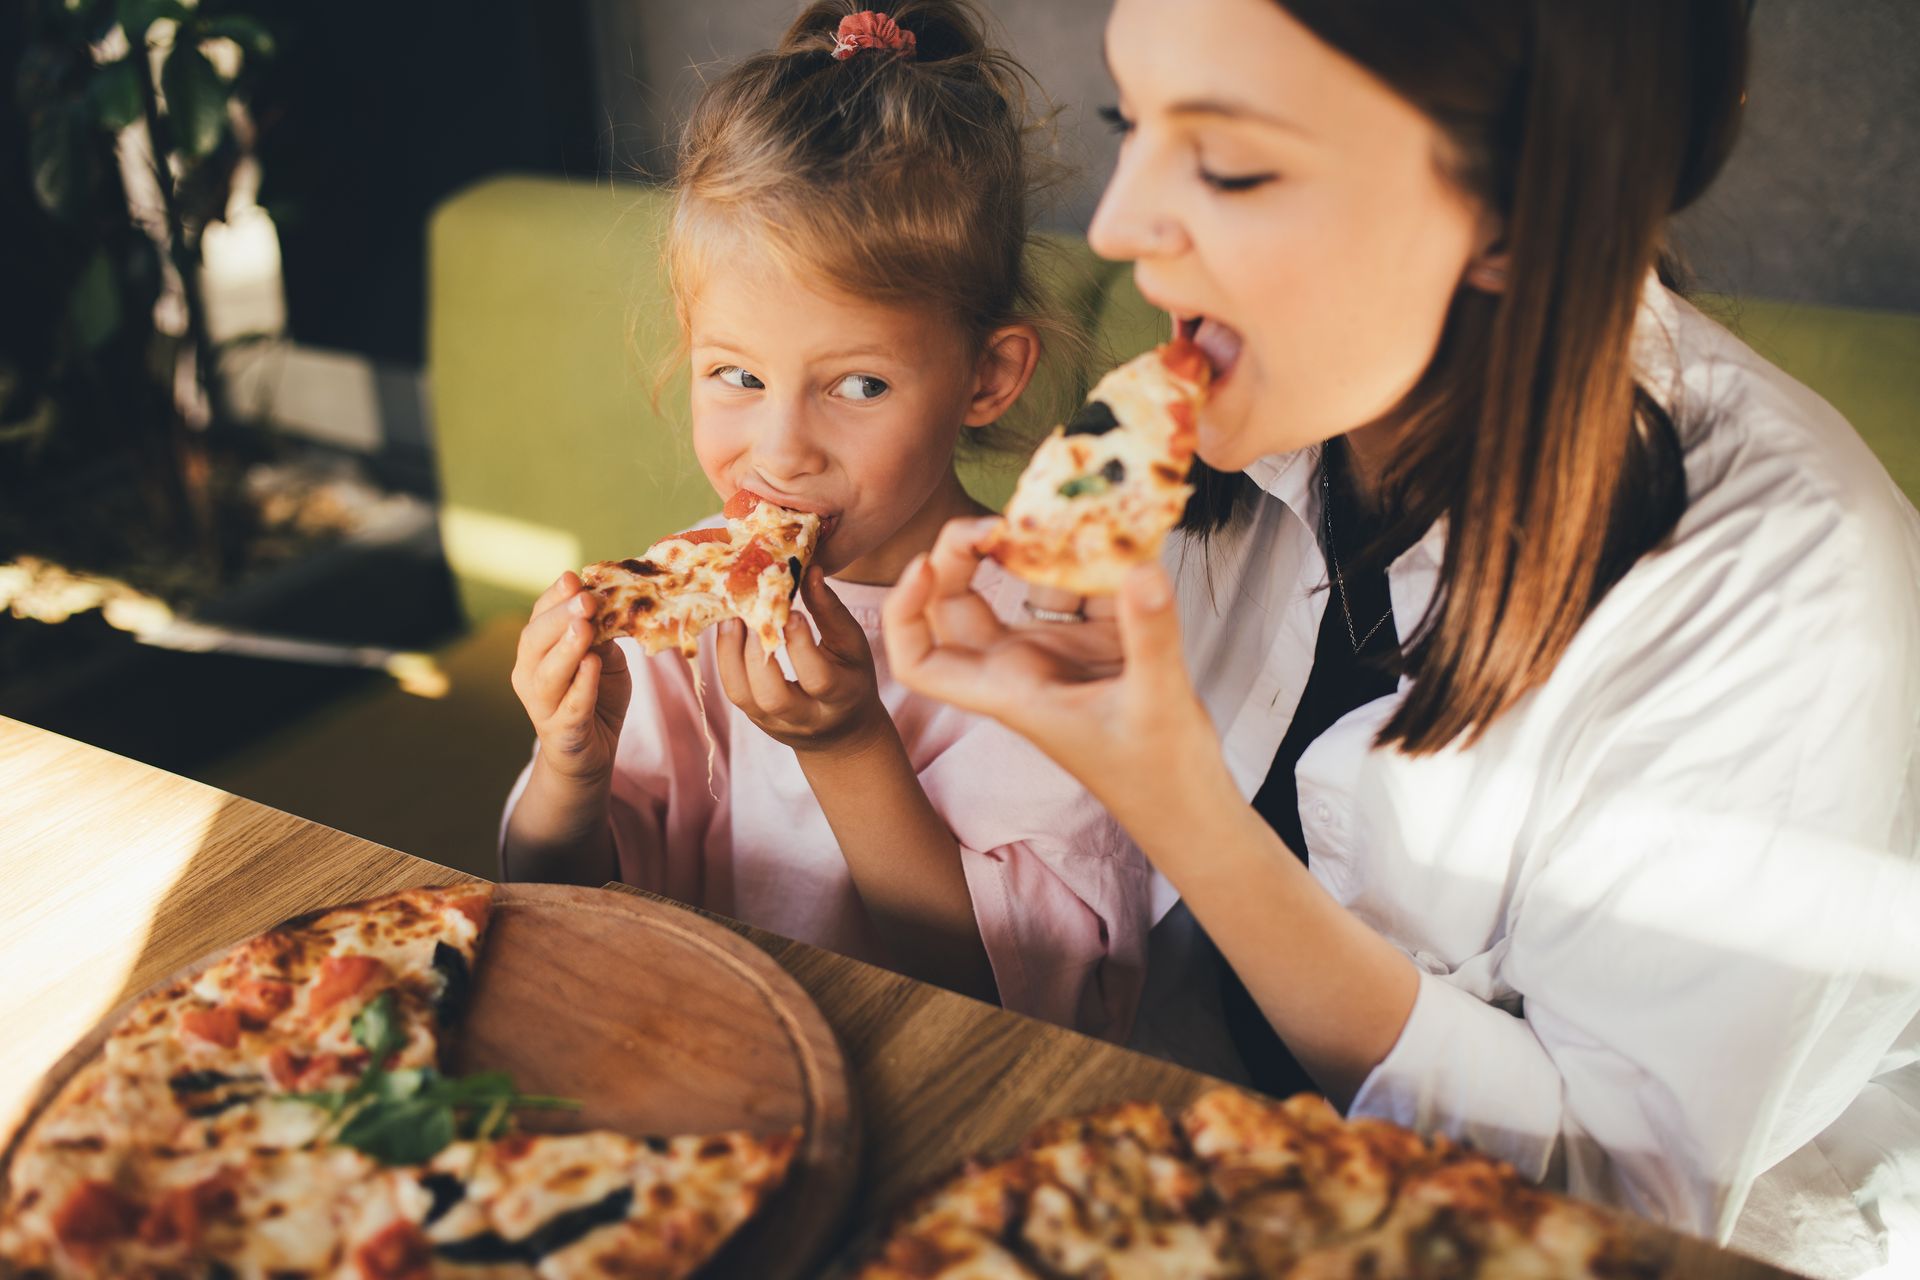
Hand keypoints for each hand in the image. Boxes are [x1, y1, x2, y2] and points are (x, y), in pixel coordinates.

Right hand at [509, 573, 631, 784]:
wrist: (589, 753)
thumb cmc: (594, 696)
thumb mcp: (603, 657)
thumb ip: (602, 634)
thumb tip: (613, 601)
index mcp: (536, 651)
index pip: (539, 617)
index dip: (554, 597)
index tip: (573, 577)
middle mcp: (529, 675)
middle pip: (536, 640)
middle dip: (560, 616)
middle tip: (585, 599)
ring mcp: (542, 704)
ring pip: (549, 673)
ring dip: (567, 647)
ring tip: (584, 626)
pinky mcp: (563, 730)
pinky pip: (571, 704)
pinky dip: (582, 685)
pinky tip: (593, 666)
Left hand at [716, 566, 890, 757]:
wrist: (840, 732)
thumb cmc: (850, 676)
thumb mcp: (852, 646)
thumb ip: (831, 612)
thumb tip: (810, 572)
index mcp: (841, 697)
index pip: (818, 678)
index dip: (800, 645)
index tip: (789, 611)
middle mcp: (806, 717)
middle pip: (773, 696)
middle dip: (756, 654)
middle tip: (748, 614)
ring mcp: (775, 722)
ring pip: (743, 697)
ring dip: (730, 654)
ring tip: (730, 618)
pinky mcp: (754, 718)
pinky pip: (733, 691)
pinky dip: (725, 658)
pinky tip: (727, 629)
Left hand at [880, 516, 1227, 828]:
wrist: (1189, 805)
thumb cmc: (1158, 776)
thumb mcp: (1156, 701)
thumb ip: (1150, 635)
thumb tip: (1140, 569)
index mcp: (1008, 690)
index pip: (919, 660)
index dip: (906, 611)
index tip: (926, 564)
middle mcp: (1020, 666)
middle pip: (957, 603)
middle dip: (964, 553)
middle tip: (1003, 521)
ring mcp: (1055, 651)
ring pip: (1018, 586)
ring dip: (1033, 547)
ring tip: (1060, 510)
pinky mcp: (1094, 642)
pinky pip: (1079, 586)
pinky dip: (1093, 559)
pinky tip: (1116, 532)